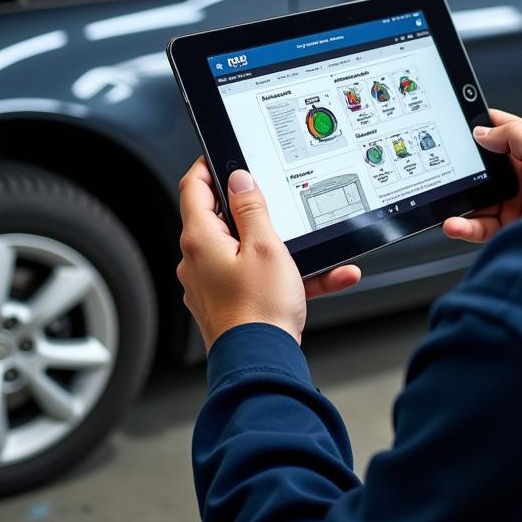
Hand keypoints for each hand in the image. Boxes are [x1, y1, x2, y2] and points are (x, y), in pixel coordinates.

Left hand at [177, 157, 360, 349]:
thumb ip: (252, 209)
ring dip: (280, 247)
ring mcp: (211, 284)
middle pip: (219, 219)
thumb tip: (240, 181)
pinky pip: (258, 278)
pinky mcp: (228, 303)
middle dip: (251, 209)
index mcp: (201, 240)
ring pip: (245, 251)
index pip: (194, 188)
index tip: (221, 156)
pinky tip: (328, 277)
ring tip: (314, 249)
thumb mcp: (265, 247)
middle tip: (273, 199)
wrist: (262, 364)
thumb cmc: (260, 310)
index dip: (207, 166)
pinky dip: (288, 275)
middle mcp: (198, 261)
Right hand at [444, 109, 521, 244]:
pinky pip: (481, 224)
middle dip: (464, 166)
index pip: (503, 129)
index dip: (480, 125)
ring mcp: (517, 200)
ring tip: (445, 199)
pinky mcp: (511, 226)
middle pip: (485, 164)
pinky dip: (464, 225)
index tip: (455, 124)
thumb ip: (517, 138)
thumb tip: (484, 130)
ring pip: (479, 195)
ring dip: (461, 199)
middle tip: (447, 167)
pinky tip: (455, 223)